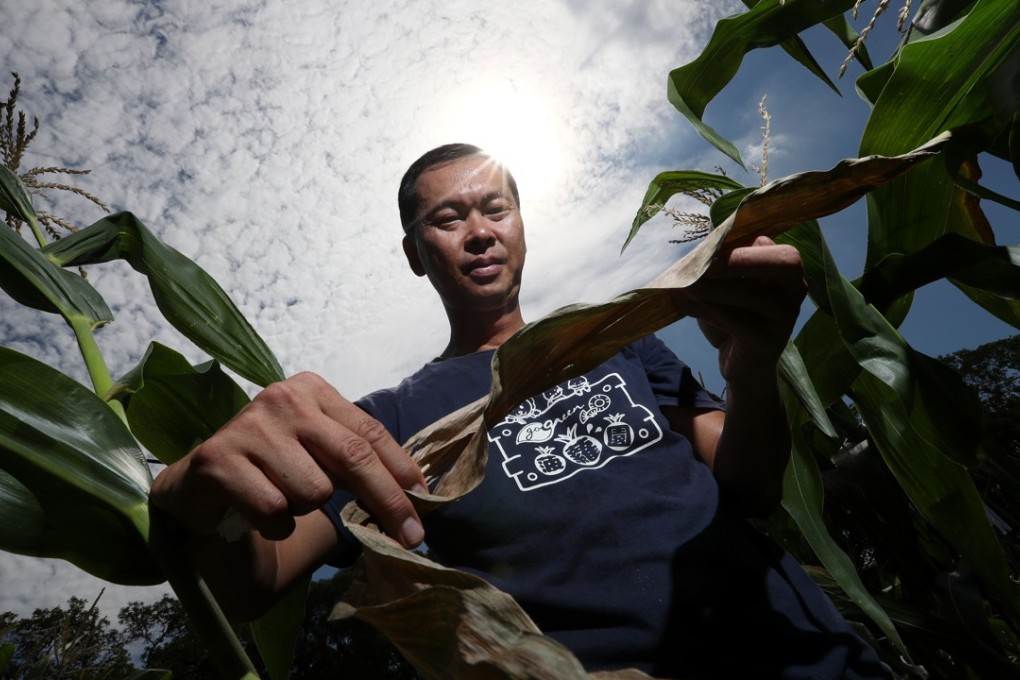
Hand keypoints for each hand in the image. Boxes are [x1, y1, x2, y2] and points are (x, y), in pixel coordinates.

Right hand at [150, 372, 426, 547]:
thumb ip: (358, 460)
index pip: (369, 433)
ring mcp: (248, 426)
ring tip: (282, 498)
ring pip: (313, 491)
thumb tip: (415, 493)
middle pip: (353, 458)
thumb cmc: (271, 466)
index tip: (425, 502)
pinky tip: (258, 512)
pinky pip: (274, 511)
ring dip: (305, 509)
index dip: (402, 472)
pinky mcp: (219, 460)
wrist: (199, 483)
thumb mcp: (317, 450)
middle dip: (387, 502)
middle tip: (411, 538)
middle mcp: (282, 399)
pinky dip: (274, 524)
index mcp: (312, 390)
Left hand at [673, 236, 805, 387]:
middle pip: (783, 262)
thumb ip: (722, 263)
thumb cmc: (732, 313)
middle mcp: (796, 288)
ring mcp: (786, 316)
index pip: (775, 245)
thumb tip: (694, 249)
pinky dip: (703, 310)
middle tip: (704, 265)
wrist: (740, 361)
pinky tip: (680, 304)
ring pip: (749, 293)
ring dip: (709, 288)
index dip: (742, 245)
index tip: (708, 248)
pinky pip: (736, 321)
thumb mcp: (727, 283)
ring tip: (679, 286)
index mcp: (786, 267)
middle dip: (740, 260)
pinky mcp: (770, 342)